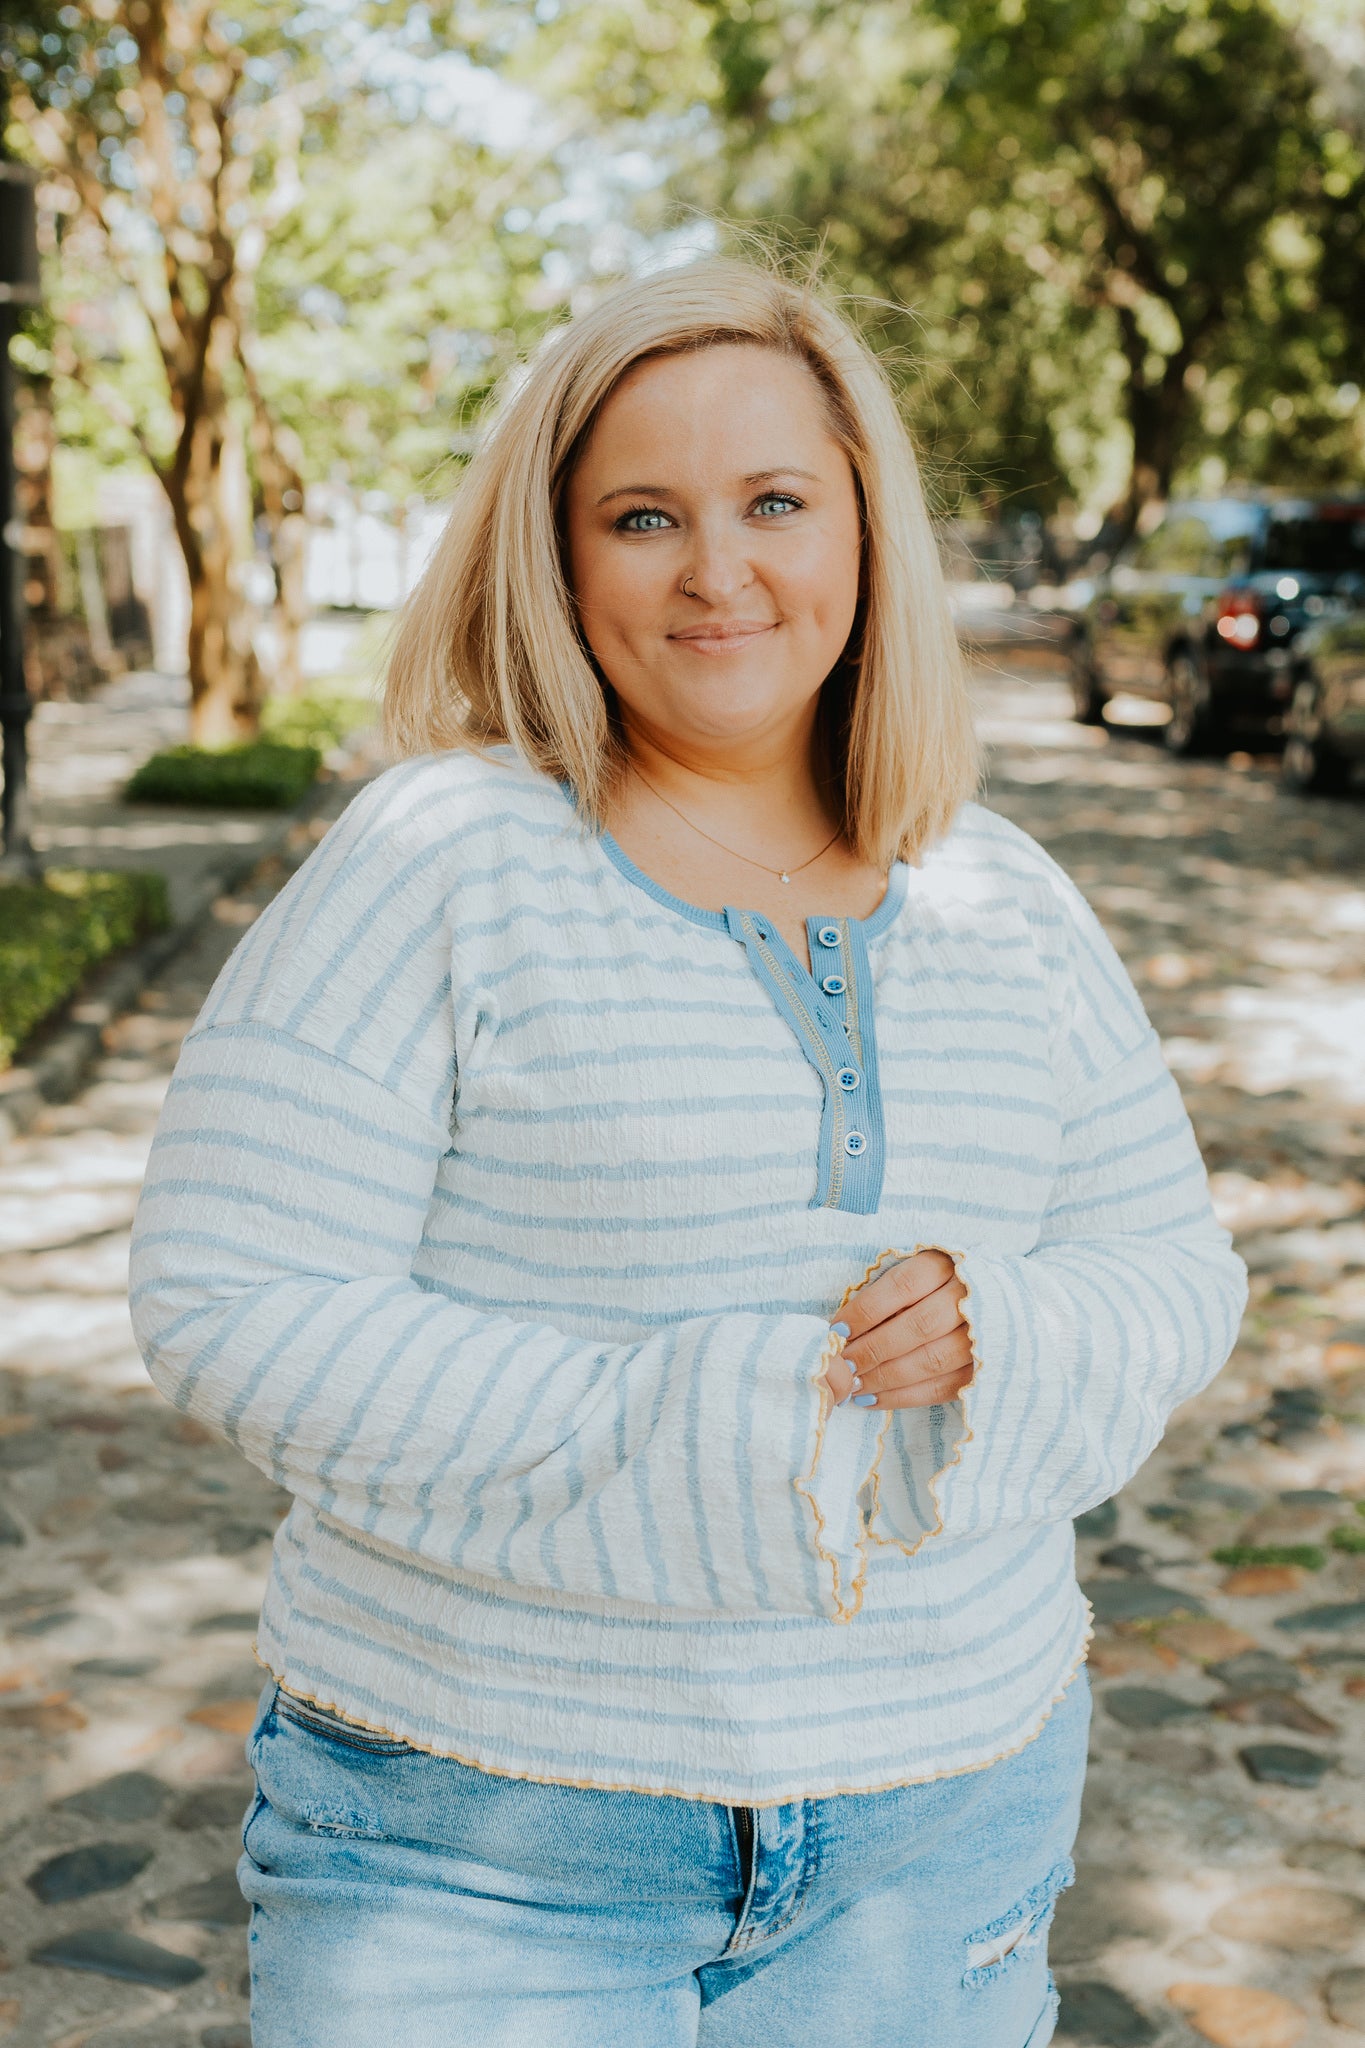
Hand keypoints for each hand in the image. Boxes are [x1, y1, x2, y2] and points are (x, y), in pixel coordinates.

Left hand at [826, 1250, 973, 1410]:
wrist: (993, 1300)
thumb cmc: (933, 1286)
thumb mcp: (911, 1275)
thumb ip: (885, 1296)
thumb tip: (842, 1330)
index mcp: (947, 1265)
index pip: (903, 1287)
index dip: (867, 1310)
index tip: (837, 1330)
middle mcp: (971, 1298)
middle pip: (919, 1326)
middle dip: (874, 1349)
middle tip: (844, 1364)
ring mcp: (984, 1336)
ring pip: (932, 1361)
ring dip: (886, 1378)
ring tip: (854, 1386)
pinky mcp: (986, 1369)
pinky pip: (943, 1388)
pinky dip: (904, 1397)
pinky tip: (874, 1400)